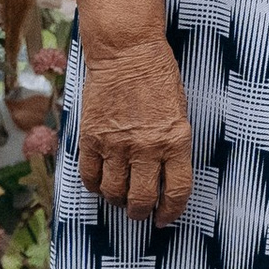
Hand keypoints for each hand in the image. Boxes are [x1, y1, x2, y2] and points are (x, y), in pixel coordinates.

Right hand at [76, 34, 196, 225]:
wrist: (127, 51)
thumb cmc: (158, 77)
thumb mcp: (179, 112)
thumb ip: (173, 146)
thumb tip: (164, 179)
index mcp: (176, 140)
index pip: (177, 191)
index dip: (171, 211)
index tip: (165, 217)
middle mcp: (146, 146)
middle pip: (141, 199)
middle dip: (141, 212)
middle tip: (139, 212)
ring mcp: (117, 144)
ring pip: (113, 192)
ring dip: (117, 200)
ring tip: (120, 196)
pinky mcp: (92, 138)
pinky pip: (90, 176)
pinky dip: (95, 185)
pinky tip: (101, 182)